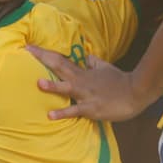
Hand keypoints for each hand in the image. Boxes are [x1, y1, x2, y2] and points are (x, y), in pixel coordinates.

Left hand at [25, 44, 148, 122]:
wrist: (135, 92)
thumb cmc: (120, 80)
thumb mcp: (105, 67)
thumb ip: (93, 62)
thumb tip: (85, 56)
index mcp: (83, 71)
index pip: (60, 59)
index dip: (45, 53)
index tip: (30, 47)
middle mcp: (81, 80)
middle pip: (59, 67)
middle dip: (43, 59)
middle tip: (27, 51)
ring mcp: (85, 94)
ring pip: (66, 88)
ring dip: (53, 86)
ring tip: (38, 84)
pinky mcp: (91, 108)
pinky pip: (75, 110)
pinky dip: (63, 112)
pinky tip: (50, 115)